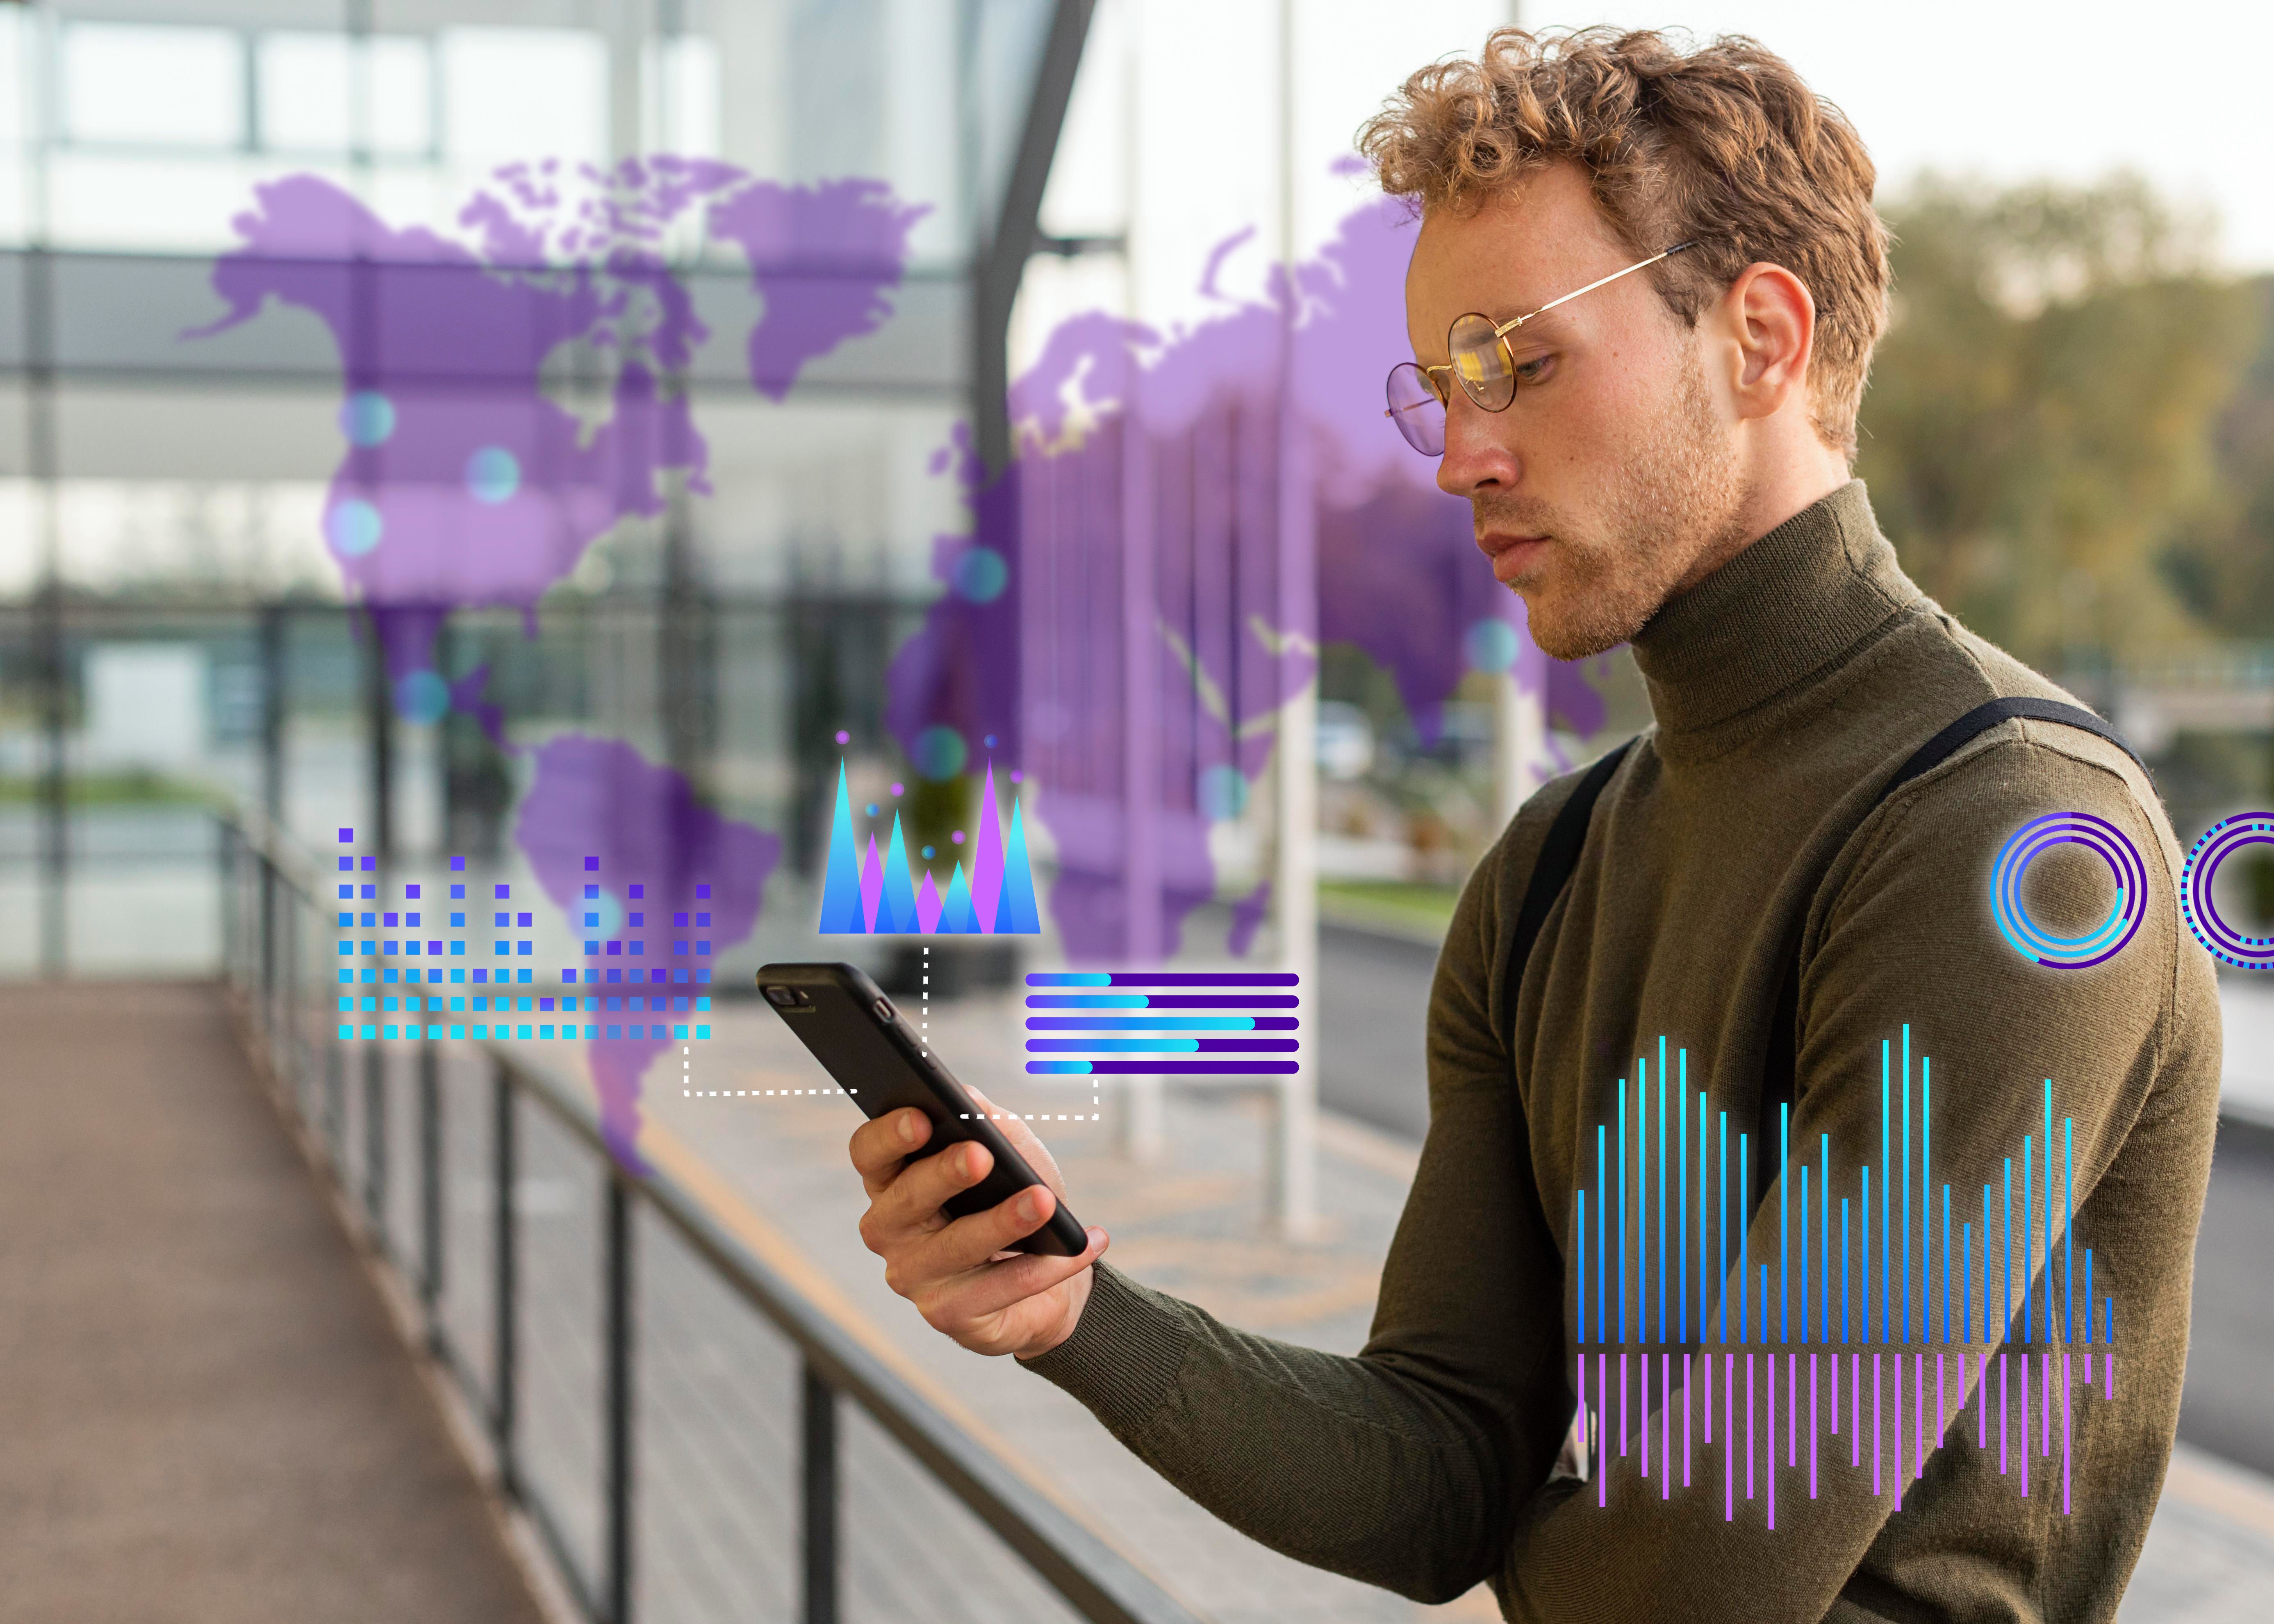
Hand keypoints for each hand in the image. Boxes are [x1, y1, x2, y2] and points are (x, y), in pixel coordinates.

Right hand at [850, 1085, 1107, 1359]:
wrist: (1050, 1269)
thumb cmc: (1014, 1196)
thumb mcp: (1008, 1150)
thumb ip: (986, 1120)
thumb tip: (968, 1100)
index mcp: (892, 1180)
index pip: (869, 1153)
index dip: (888, 1135)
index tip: (922, 1117)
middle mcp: (890, 1230)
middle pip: (906, 1198)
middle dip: (945, 1174)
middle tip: (982, 1155)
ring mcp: (914, 1276)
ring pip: (954, 1247)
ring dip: (1003, 1222)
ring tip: (1044, 1201)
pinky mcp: (949, 1315)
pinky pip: (1000, 1289)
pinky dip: (1046, 1267)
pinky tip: (1082, 1245)